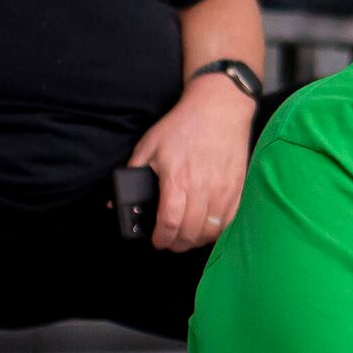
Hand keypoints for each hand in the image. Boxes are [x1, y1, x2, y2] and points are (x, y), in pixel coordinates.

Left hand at [127, 73, 254, 251]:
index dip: (161, 238)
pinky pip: (229, 220)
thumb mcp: (149, 144)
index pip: (169, 221)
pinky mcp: (237, 187)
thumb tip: (116, 201)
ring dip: (197, 240)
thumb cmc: (182, 125)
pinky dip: (217, 231)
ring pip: (211, 230)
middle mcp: (202, 187)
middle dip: (177, 244)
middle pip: (190, 231)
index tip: (156, 241)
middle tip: (169, 242)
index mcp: (177, 178)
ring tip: (187, 238)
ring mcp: (223, 189)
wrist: (219, 109)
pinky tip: (207, 228)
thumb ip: (133, 172)